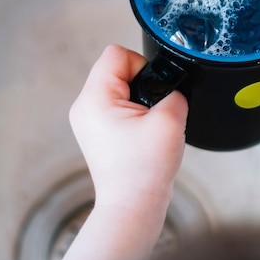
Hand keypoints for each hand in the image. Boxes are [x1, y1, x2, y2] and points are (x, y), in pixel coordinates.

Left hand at [69, 44, 188, 211]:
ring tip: (148, 125)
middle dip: (142, 84)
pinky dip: (134, 113)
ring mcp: (88, 121)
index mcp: (95, 98)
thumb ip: (175, 92)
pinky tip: (143, 134)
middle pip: (116, 69)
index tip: (154, 89)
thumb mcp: (170, 119)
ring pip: (118, 88)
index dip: (143, 64)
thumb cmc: (143, 171)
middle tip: (152, 111)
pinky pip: (117, 106)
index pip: (116, 53)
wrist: (133, 206)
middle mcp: (85, 107)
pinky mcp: (97, 132)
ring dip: (139, 100)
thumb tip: (172, 90)